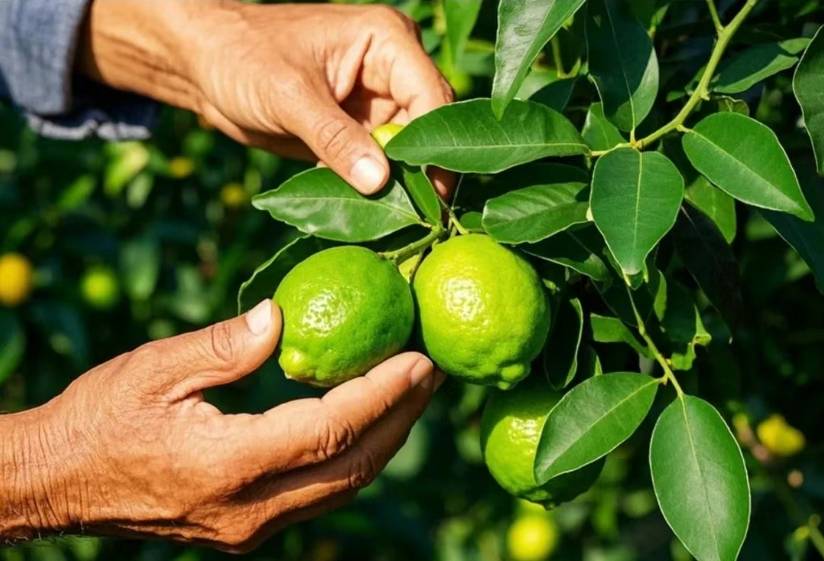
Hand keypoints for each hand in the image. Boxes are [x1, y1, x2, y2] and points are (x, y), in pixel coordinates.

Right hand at [0, 300, 438, 551]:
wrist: (59, 482)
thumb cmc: (100, 417)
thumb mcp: (154, 370)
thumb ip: (223, 346)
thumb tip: (283, 317)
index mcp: (226, 465)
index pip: (329, 429)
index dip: (382, 393)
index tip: (419, 359)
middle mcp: (248, 510)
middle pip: (352, 467)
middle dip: (401, 419)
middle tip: (432, 372)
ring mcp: (250, 529)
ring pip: (342, 487)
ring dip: (385, 440)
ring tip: (412, 394)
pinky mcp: (247, 530)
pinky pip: (319, 494)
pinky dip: (353, 457)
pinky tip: (366, 422)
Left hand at [79, 0, 453, 195]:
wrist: (203, 65)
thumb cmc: (241, 57)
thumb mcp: (288, 96)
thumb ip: (335, 138)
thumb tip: (381, 183)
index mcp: (386, 42)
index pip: (430, 96)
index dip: (434, 147)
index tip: (431, 196)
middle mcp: (391, 70)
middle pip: (427, 127)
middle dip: (421, 171)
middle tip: (419, 219)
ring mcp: (377, 102)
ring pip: (407, 152)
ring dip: (400, 186)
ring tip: (397, 223)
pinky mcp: (359, 130)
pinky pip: (380, 165)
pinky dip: (376, 190)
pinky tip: (373, 215)